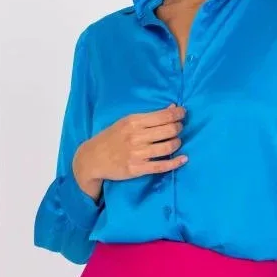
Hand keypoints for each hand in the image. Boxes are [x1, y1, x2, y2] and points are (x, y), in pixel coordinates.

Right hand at [73, 103, 187, 199]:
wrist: (92, 158)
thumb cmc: (111, 138)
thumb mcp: (126, 122)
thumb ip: (149, 116)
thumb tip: (172, 108)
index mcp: (133, 122)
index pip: (163, 116)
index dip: (178, 114)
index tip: (183, 113)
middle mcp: (136, 136)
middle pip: (169, 130)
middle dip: (179, 128)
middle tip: (179, 128)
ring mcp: (138, 153)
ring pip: (168, 147)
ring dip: (177, 143)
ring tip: (177, 141)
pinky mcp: (138, 169)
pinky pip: (162, 166)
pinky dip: (176, 162)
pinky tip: (184, 159)